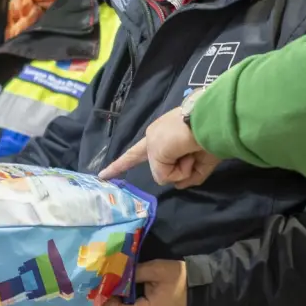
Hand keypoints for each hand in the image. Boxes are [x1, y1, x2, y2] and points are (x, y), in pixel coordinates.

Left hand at [98, 260, 186, 305]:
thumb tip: (114, 271)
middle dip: (106, 305)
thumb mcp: (158, 269)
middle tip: (104, 287)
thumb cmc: (180, 280)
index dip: (105, 301)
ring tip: (112, 291)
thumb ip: (135, 272)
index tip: (103, 285)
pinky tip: (122, 298)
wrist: (200, 291)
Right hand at [99, 107, 219, 187]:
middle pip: (159, 171)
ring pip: (176, 178)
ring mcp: (183, 156)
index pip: (130, 157)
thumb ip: (159, 172)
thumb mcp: (154, 153)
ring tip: (188, 153)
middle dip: (166, 170)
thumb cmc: (172, 136)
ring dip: (181, 170)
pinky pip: (193, 179)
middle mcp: (165, 149)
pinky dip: (194, 173)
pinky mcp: (201, 162)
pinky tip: (196, 159)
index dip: (117, 167)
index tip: (103, 176)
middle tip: (175, 152)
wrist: (202, 126)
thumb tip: (175, 178)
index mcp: (150, 141)